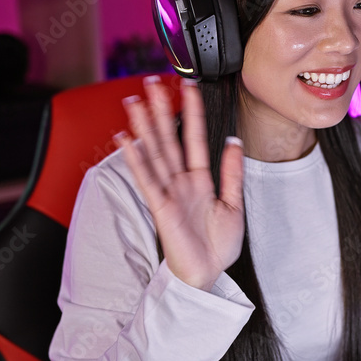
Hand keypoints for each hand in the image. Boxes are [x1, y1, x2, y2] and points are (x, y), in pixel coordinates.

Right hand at [115, 76, 244, 290]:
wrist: (207, 276)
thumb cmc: (217, 246)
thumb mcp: (234, 205)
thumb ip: (231, 173)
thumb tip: (233, 142)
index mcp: (201, 180)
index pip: (194, 138)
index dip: (191, 112)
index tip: (188, 87)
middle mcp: (181, 182)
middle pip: (168, 138)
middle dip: (160, 111)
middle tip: (151, 84)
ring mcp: (169, 193)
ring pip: (155, 153)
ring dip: (144, 127)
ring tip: (134, 103)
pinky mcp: (161, 207)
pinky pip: (148, 179)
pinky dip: (137, 159)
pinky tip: (127, 140)